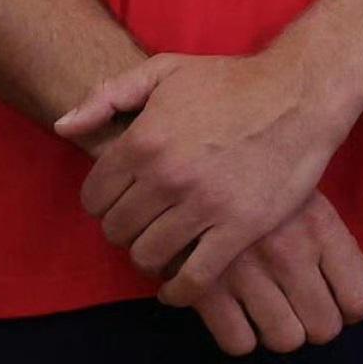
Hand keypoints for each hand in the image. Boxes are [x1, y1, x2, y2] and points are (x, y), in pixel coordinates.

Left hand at [56, 44, 357, 307]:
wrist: (300, 92)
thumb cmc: (231, 81)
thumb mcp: (167, 71)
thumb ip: (109, 96)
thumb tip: (62, 127)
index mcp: (144, 139)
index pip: (94, 197)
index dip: (103, 201)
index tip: (122, 199)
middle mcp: (167, 176)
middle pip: (117, 230)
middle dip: (125, 228)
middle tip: (145, 220)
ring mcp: (203, 205)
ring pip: (148, 257)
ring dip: (150, 255)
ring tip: (164, 242)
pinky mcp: (237, 229)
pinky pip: (192, 280)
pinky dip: (178, 291)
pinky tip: (178, 285)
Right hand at [192, 190, 362, 357]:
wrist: (191, 164)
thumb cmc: (258, 179)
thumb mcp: (307, 197)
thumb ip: (342, 248)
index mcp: (318, 224)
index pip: (358, 297)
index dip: (352, 307)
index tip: (338, 297)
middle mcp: (287, 251)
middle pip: (324, 327)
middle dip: (316, 321)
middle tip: (302, 303)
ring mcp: (247, 273)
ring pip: (285, 340)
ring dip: (280, 329)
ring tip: (270, 305)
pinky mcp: (205, 289)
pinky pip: (239, 343)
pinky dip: (240, 333)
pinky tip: (238, 307)